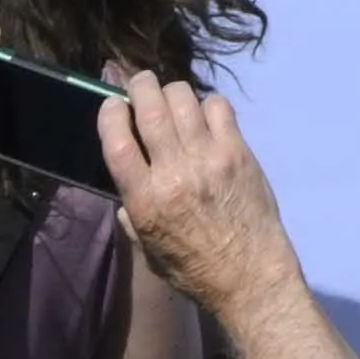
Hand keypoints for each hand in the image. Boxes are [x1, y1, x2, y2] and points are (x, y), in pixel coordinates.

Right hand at [99, 74, 293, 289]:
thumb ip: (132, 214)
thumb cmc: (193, 268)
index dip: (110, 114)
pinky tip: (205, 116)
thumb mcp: (148, 248)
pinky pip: (218, 107)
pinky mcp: (238, 151)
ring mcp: (209, 158)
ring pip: (184, 100)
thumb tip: (125, 187)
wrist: (249, 274)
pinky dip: (207, 104)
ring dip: (172, 92)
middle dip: (140, 86)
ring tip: (171, 98)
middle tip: (140, 84)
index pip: (117, 142)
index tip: (112, 104)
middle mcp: (174, 173)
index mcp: (145, 200)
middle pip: (150, 109)